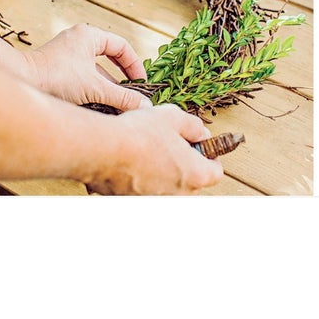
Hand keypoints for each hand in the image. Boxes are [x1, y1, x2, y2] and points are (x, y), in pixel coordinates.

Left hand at [20, 25, 149, 110]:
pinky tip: (99, 103)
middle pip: (110, 56)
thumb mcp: (94, 88)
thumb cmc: (56, 78)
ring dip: (108, 84)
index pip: (122, 46)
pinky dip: (93, 87)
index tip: (141, 83)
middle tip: (133, 92)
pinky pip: (84, 75)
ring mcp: (68, 53)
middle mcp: (79, 39)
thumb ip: (121, 96)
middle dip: (122, 76)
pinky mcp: (59, 67)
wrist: (21, 82)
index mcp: (90, 35)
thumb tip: (143, 105)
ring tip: (119, 102)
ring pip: (96, 68)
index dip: (135, 65)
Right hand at [87, 102, 224, 194]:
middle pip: (192, 182)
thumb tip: (201, 133)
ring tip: (148, 150)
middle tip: (171, 144)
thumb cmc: (141, 133)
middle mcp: (178, 195)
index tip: (200, 144)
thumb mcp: (174, 117)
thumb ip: (194, 126)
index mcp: (195, 175)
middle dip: (185, 164)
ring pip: (167, 187)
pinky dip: (142, 179)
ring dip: (162, 171)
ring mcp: (154, 201)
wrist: (102, 150)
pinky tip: (131, 161)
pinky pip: (144, 190)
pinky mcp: (133, 202)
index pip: (216, 173)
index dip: (211, 156)